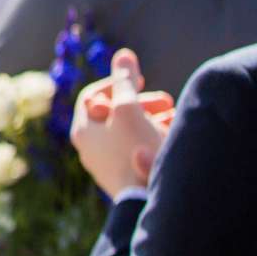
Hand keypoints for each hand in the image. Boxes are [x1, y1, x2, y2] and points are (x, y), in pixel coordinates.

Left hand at [69, 48, 172, 196]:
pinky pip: (138, 149)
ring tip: (173, 117)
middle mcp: (90, 149)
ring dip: (152, 119)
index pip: (93, 96)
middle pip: (113, 114)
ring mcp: (107, 164)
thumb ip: (125, 81)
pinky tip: (173, 136)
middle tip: (165, 101)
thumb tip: (124, 54)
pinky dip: (154, 137)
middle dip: (141, 102)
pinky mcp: (126, 176)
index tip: (139, 81)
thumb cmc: (134, 151)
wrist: (145, 201)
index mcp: (82, 130)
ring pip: (129, 131)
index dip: (116, 83)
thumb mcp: (129, 109)